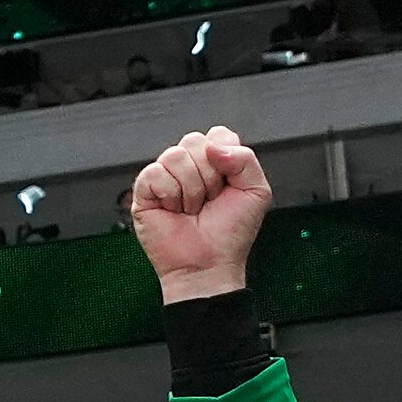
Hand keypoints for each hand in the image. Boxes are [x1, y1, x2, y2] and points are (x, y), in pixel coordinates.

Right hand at [127, 126, 270, 303]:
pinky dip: (169, 194)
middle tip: (209, 201)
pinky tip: (173, 210)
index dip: (226, 158)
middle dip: (208, 176)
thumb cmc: (230, 234)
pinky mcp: (144, 191)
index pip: (217, 135)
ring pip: (174, 155)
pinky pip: (154, 172)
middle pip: (195, 141)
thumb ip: (245, 158)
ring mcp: (166, 177)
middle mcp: (190, 166)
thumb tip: (212, 147)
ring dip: (190, 189)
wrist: (208, 266)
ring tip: (191, 209)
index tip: (228, 186)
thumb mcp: (256, 191)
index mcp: (215, 162)